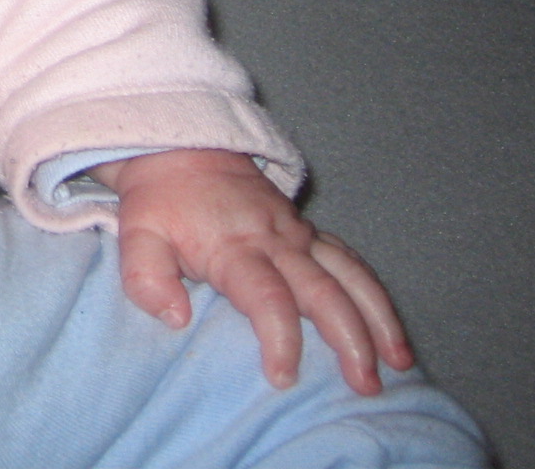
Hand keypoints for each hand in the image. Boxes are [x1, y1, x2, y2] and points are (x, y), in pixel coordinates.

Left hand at [90, 149, 413, 396]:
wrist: (181, 150)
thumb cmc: (160, 202)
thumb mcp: (136, 234)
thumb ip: (147, 276)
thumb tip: (177, 318)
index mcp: (234, 246)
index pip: (267, 297)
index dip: (280, 338)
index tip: (284, 377)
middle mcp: (277, 241)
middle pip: (324, 291)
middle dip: (351, 339)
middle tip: (366, 385)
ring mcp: (298, 234)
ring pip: (351, 275)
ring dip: (378, 319)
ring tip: (397, 363)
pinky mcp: (308, 233)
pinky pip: (351, 262)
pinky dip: (374, 294)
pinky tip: (389, 330)